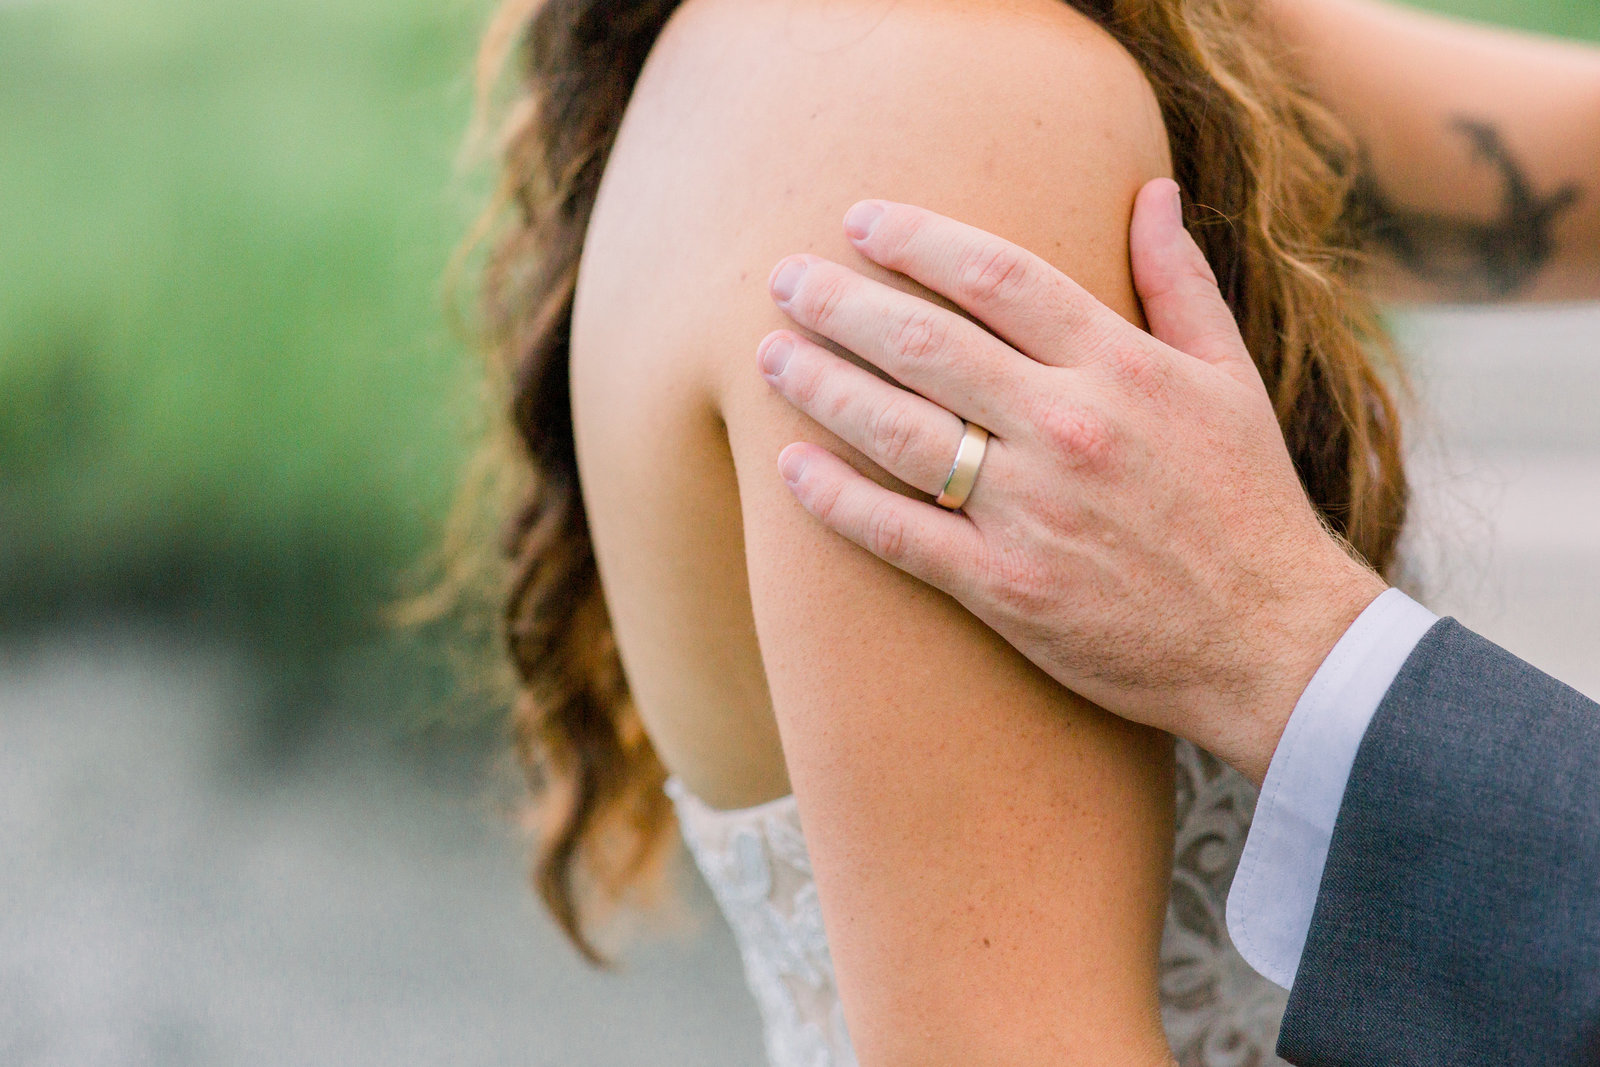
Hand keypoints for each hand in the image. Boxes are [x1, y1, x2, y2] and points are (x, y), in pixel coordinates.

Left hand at [759, 178, 1387, 784]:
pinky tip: (790, 470)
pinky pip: (901, 534)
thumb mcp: (1229, 378)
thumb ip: (1179, 282)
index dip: (917, 240)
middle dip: (842, 304)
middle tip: (785, 279)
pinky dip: (838, 500)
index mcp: (1122, 367)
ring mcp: (1033, 511)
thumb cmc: (1251, 504)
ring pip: (900, 431)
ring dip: (823, 387)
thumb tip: (1149, 190)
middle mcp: (1069, 428)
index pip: (998, 275)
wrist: (1273, 644)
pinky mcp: (1006, 589)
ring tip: (772, 356)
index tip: (860, 221)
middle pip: (927, 344)